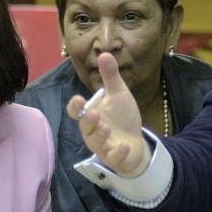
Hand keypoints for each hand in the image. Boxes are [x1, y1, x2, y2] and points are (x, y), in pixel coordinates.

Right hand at [65, 52, 148, 176]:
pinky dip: (118, 153)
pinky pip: (113, 158)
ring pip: (96, 143)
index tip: (78, 100)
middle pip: (85, 127)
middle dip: (88, 121)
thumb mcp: (119, 95)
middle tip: (94, 113)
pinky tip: (125, 145)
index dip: (75, 107)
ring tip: (106, 127)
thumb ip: (110, 77)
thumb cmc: (122, 118)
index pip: (77, 111)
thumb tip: (104, 53)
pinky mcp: (115, 158)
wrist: (136, 143)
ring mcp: (103, 146)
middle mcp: (93, 131)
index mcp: (91, 115)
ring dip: (100, 135)